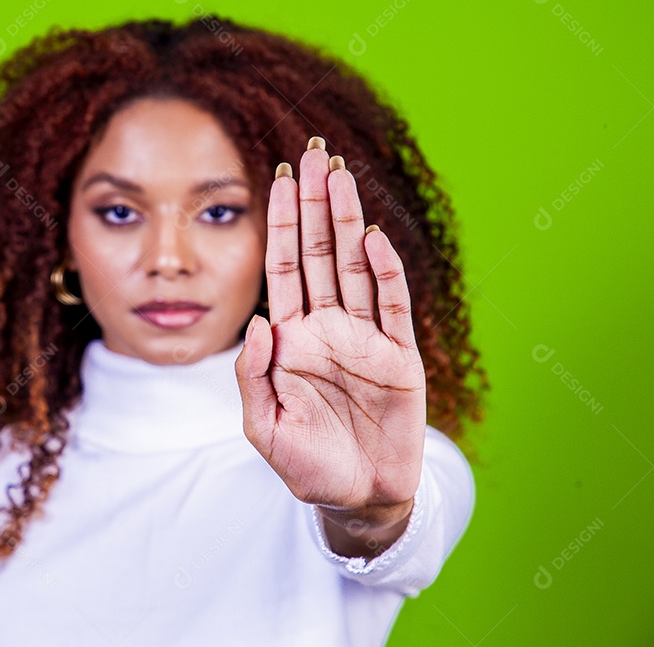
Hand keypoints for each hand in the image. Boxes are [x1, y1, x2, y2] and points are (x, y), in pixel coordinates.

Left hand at [235, 136, 425, 535]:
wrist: (356, 498)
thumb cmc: (306, 465)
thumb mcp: (263, 426)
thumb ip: (253, 375)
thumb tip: (257, 321)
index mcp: (292, 338)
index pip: (283, 268)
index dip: (279, 223)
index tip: (277, 178)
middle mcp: (328, 328)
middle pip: (318, 253)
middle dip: (315, 205)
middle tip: (315, 154)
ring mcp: (365, 339)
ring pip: (354, 268)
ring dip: (347, 222)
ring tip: (341, 175)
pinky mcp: (400, 358)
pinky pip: (392, 307)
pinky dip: (383, 272)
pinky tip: (370, 238)